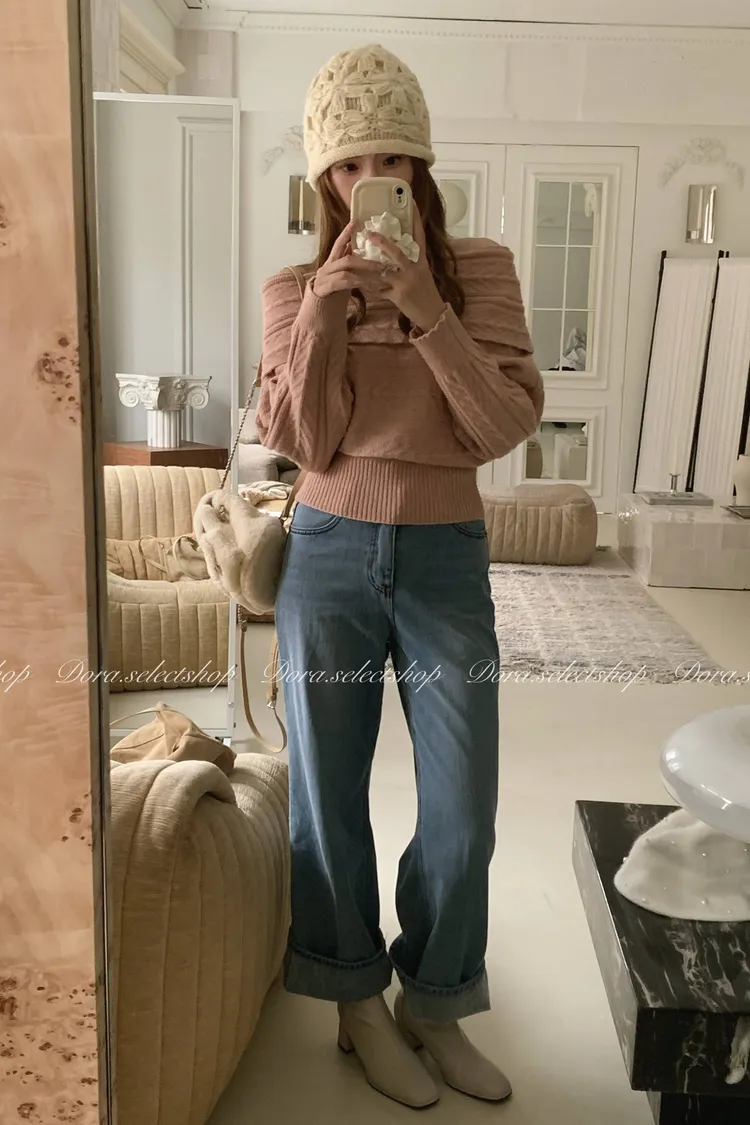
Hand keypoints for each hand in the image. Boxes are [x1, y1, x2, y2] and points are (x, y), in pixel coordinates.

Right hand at [312, 220, 390, 298]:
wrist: (319, 308)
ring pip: (346, 271)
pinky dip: (356, 283)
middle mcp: (327, 267)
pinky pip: (343, 283)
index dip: (346, 232)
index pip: (339, 243)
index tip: (356, 221)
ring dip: (363, 273)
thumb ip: (347, 262)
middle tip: (381, 264)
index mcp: (332, 261)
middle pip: (347, 258)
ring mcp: (324, 277)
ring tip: (378, 275)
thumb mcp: (342, 273)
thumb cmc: (334, 290)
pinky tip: (367, 285)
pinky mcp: (325, 288)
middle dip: (365, 261)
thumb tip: (352, 246)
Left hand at [365, 209, 446, 333]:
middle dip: (382, 243)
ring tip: (354, 258)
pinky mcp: (397, 296)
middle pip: (397, 253)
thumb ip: (410, 261)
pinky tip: (357, 281)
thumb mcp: (422, 272)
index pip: (420, 237)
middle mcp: (414, 270)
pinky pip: (379, 289)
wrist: (432, 315)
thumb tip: (394, 248)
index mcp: (421, 261)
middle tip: (369, 233)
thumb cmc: (426, 292)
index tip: (413, 203)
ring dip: (367, 265)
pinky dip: (369, 286)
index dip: (416, 220)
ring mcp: (405, 284)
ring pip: (383, 271)